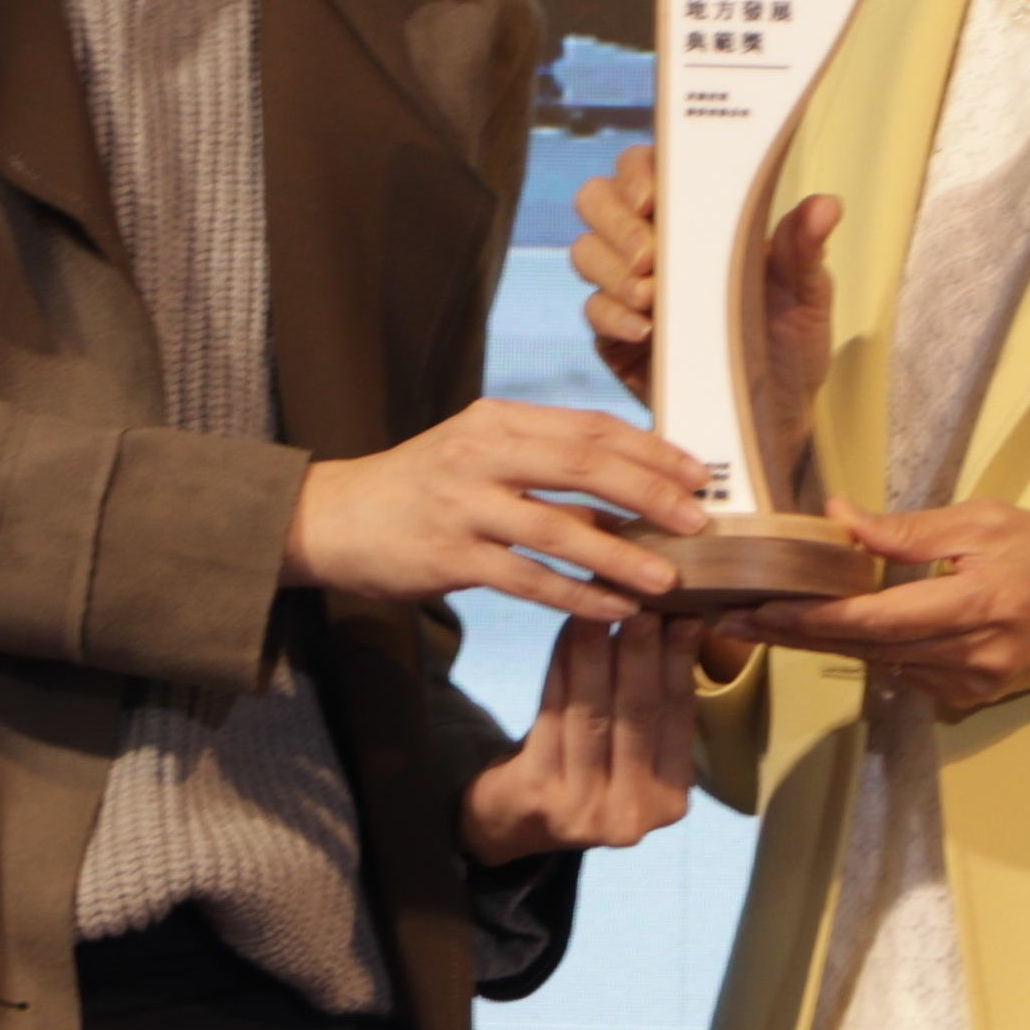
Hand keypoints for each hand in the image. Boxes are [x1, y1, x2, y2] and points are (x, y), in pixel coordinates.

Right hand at [283, 397, 709, 624]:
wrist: (331, 518)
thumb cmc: (419, 486)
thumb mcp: (476, 451)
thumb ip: (540, 457)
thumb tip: (630, 480)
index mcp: (496, 419)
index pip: (588, 427)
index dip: (649, 450)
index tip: (696, 473)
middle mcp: (480, 453)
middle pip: (583, 466)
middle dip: (649, 494)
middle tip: (698, 521)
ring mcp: (463, 505)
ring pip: (560, 529)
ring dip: (622, 556)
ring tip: (669, 579)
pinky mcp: (449, 556)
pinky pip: (528, 580)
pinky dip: (576, 595)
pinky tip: (613, 610)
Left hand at [458, 615, 703, 862]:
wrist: (518, 820)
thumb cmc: (586, 769)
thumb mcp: (632, 749)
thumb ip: (654, 703)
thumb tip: (678, 621)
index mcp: (671, 800)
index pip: (679, 717)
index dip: (681, 661)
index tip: (684, 613)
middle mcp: (634, 814)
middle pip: (640, 714)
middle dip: (641, 650)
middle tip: (641, 598)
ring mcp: (586, 809)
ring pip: (595, 710)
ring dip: (597, 650)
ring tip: (599, 603)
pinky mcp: (541, 793)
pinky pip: (554, 714)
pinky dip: (562, 667)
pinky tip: (567, 631)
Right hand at [568, 146, 839, 424]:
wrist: (776, 413)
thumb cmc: (789, 339)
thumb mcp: (807, 294)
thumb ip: (805, 249)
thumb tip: (826, 206)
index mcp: (696, 215)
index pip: (645, 166)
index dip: (636, 171)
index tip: (653, 197)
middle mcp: (652, 241)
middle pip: (597, 200)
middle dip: (617, 222)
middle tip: (651, 256)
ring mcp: (627, 286)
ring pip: (586, 251)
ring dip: (612, 270)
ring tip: (652, 298)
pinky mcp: (614, 334)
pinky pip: (592, 311)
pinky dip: (613, 316)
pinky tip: (645, 331)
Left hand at [726, 504, 1029, 722]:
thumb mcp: (983, 520)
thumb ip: (907, 530)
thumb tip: (836, 520)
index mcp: (976, 602)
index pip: (874, 618)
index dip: (811, 616)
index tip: (759, 605)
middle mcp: (970, 654)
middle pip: (864, 647)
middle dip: (795, 633)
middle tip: (730, 616)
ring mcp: (970, 684)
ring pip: (877, 663)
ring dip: (820, 645)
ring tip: (760, 623)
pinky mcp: (968, 698)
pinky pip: (903, 673)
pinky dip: (868, 651)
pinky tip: (828, 633)